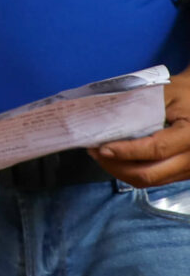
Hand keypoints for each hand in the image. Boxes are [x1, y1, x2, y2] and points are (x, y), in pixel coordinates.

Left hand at [93, 72, 189, 187]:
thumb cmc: (184, 94)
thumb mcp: (164, 94)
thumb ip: (138, 108)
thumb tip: (104, 121)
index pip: (156, 150)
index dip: (126, 151)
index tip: (102, 148)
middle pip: (148, 173)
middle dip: (116, 165)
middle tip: (94, 151)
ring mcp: (189, 170)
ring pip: (148, 181)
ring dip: (120, 170)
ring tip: (101, 154)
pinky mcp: (182, 174)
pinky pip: (153, 180)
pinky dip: (131, 172)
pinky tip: (117, 159)